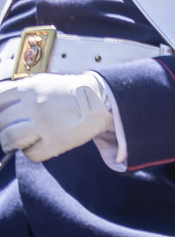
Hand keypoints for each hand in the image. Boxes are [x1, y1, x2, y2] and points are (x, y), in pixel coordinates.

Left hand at [0, 71, 114, 162]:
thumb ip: (20, 91)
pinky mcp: (57, 139)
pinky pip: (31, 153)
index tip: (3, 118)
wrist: (102, 99)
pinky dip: (32, 153)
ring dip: (11, 143)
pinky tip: (39, 146)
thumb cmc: (70, 93)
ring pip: (10, 138)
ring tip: (20, 142)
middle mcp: (34, 103)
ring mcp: (45, 122)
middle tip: (10, 133)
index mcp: (28, 88)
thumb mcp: (43, 82)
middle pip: (0, 121)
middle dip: (3, 129)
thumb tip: (1, 106)